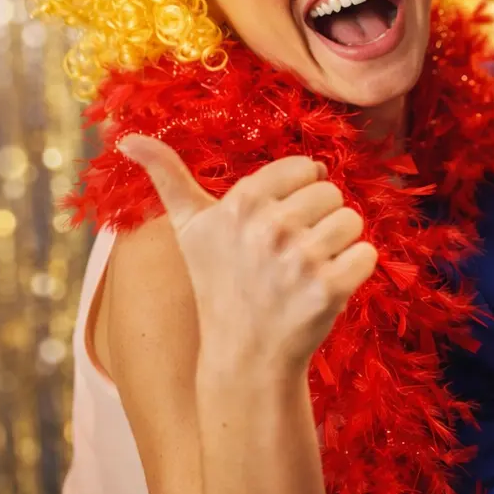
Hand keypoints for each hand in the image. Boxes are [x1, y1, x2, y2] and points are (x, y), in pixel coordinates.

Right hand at [116, 134, 377, 373]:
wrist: (244, 354)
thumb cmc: (220, 282)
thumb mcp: (190, 228)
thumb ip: (167, 177)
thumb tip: (126, 139)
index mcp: (239, 204)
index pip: (305, 167)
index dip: (297, 195)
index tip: (274, 224)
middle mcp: (268, 228)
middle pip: (332, 193)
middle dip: (318, 220)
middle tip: (289, 254)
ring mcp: (299, 260)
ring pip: (353, 221)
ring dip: (338, 245)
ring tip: (305, 271)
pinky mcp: (329, 288)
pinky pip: (367, 254)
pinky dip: (355, 269)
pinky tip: (325, 287)